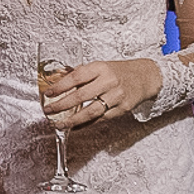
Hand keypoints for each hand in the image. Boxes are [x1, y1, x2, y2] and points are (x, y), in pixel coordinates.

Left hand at [41, 57, 162, 127]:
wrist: (145, 77)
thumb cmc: (118, 72)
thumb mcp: (99, 67)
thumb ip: (80, 74)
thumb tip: (57, 82)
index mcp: (100, 68)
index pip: (76, 77)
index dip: (60, 86)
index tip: (48, 94)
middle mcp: (109, 82)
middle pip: (81, 96)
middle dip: (62, 105)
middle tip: (49, 110)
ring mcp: (117, 96)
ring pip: (91, 111)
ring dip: (73, 120)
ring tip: (59, 124)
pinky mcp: (122, 108)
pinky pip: (101, 119)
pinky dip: (86, 124)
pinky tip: (75, 126)